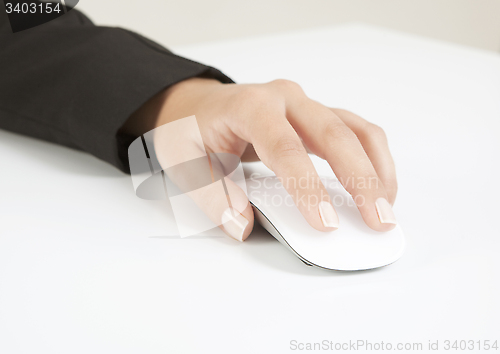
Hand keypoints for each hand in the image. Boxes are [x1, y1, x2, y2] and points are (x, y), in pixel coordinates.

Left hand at [121, 78, 397, 240]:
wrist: (197, 105)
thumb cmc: (192, 129)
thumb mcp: (183, 162)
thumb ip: (211, 195)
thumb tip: (242, 225)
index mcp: (250, 106)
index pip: (285, 147)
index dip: (308, 186)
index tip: (325, 223)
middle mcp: (285, 99)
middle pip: (334, 134)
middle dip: (361, 179)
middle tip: (377, 220)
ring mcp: (305, 105)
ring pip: (355, 129)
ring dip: (377, 169)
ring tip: (387, 208)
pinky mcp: (317, 117)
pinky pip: (356, 132)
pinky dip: (373, 159)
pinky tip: (379, 187)